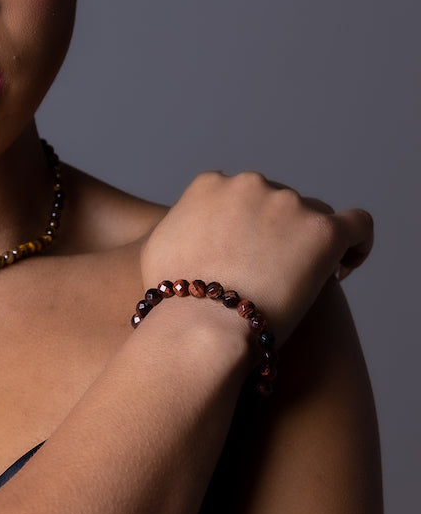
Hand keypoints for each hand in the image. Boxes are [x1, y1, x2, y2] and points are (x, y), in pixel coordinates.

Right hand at [141, 171, 372, 344]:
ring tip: (305, 282)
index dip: (248, 224)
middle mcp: (249, 185)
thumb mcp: (157, 247)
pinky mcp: (323, 231)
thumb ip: (179, 228)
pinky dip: (356, 243)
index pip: (241, 194)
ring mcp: (288, 205)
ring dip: (309, 242)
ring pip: (314, 214)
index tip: (250, 254)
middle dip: (278, 233)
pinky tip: (344, 267)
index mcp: (210, 185)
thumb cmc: (173, 300)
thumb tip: (191, 236)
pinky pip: (357, 225)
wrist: (200, 328)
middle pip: (278, 202)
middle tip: (273, 274)